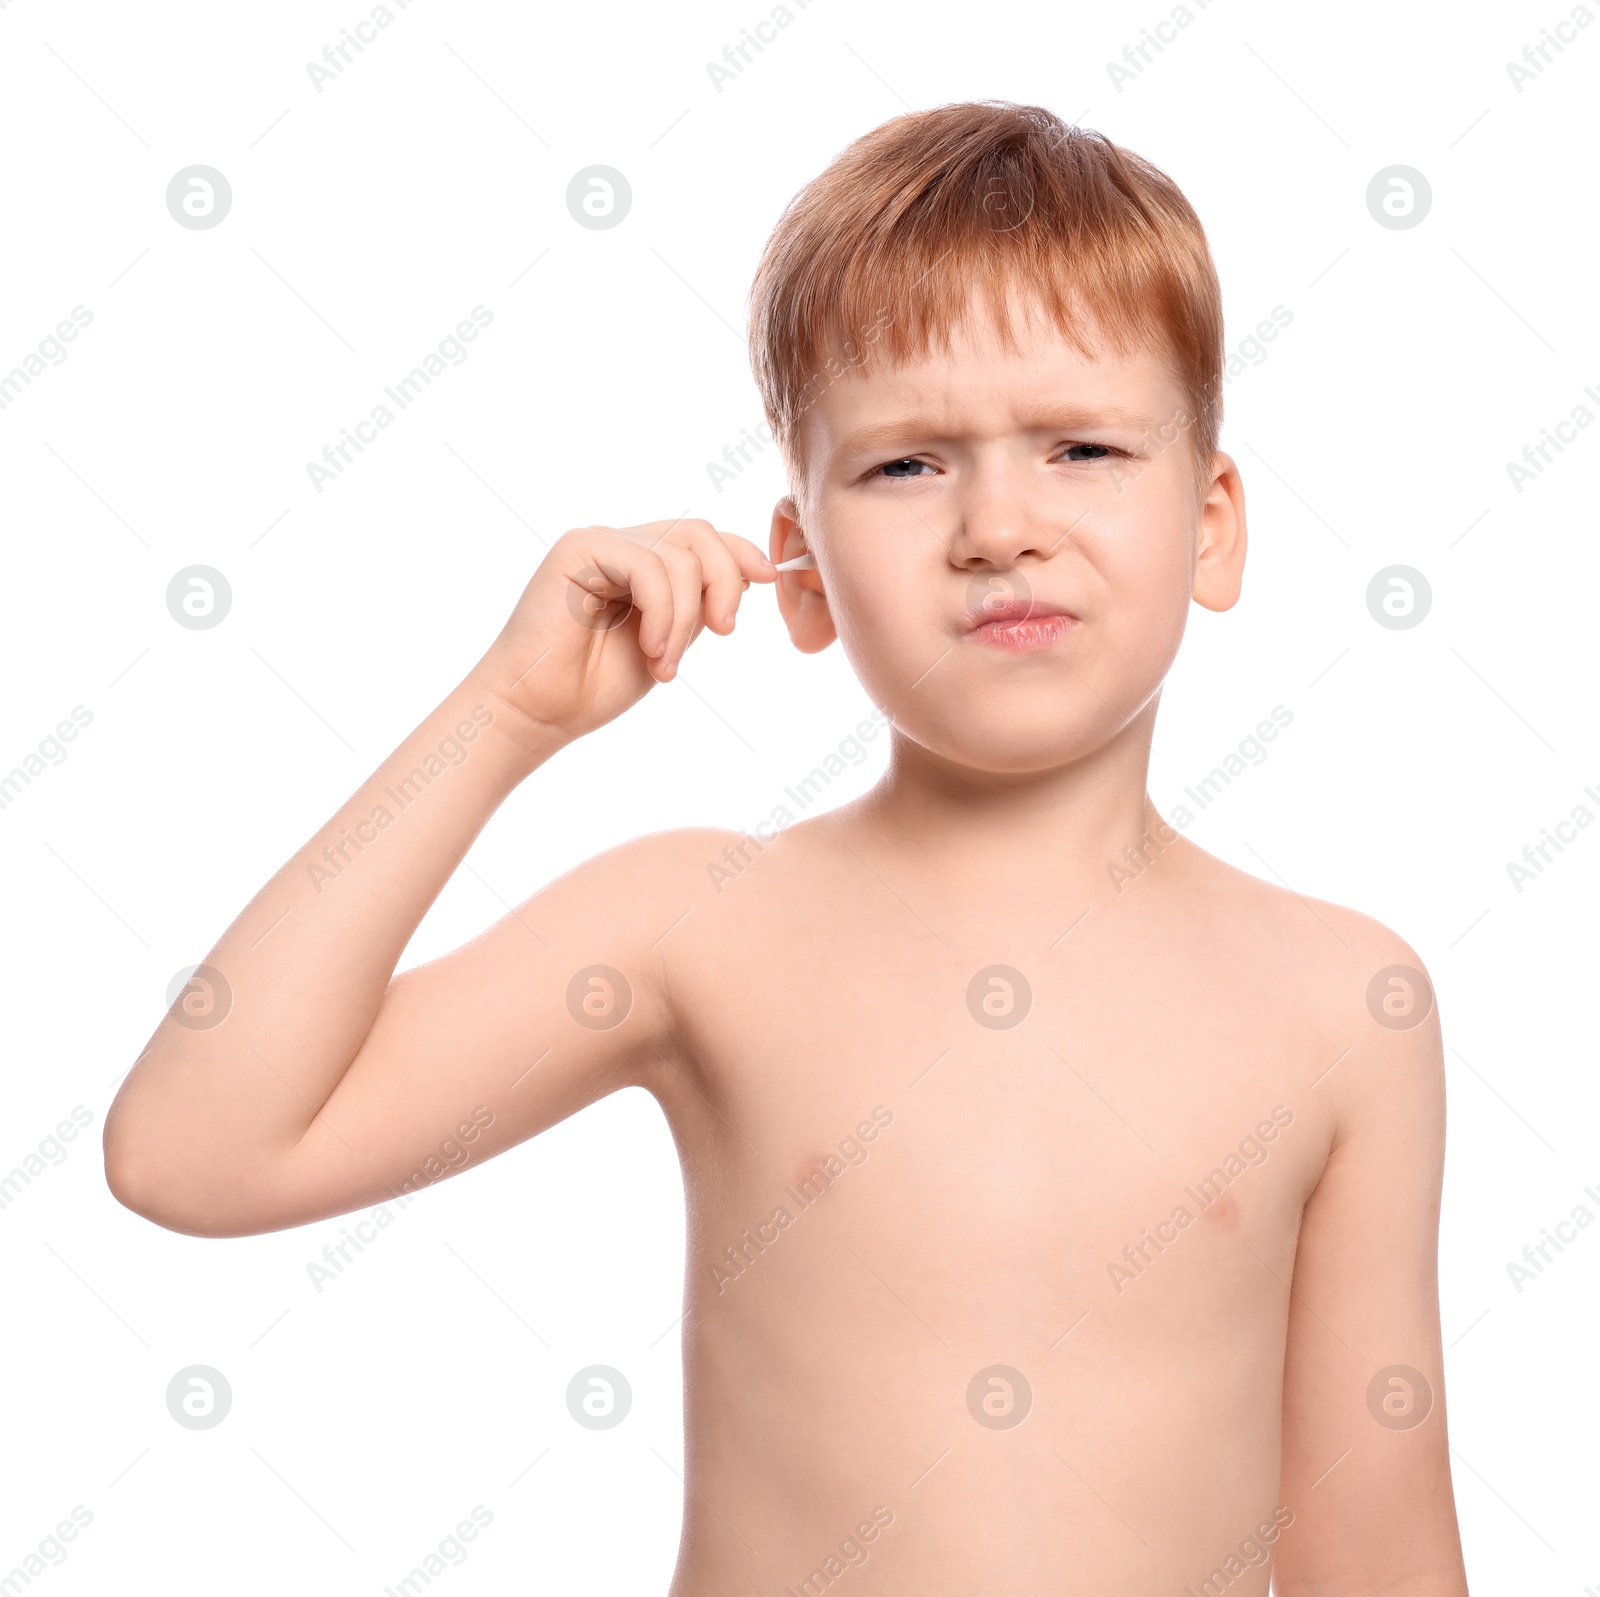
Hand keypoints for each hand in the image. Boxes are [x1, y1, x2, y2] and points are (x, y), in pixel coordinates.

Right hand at [470, 518, 775, 748]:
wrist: (536, 712)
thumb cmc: (593, 686)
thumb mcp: (668, 642)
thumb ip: (697, 606)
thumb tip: (752, 573)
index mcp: (642, 564)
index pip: (703, 538)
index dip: (741, 553)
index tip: (768, 579)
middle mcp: (621, 545)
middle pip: (698, 533)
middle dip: (724, 581)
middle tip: (723, 632)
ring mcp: (599, 543)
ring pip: (679, 554)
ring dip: (685, 618)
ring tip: (665, 664)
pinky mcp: (578, 549)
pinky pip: (648, 565)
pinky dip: (663, 612)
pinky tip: (652, 651)